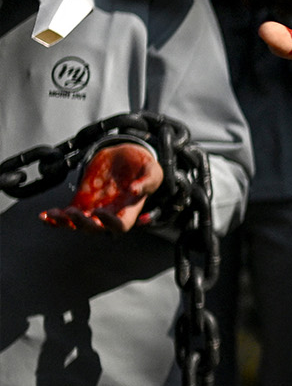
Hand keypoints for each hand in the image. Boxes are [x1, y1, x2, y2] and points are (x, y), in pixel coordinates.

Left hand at [40, 143, 161, 231]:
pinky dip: (54, 218)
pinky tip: (45, 215)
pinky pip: (66, 215)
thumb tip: (135, 191)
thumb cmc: (143, 166)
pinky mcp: (81, 200)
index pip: (120, 225)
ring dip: (64, 222)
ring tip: (53, 214)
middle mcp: (111, 213)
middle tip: (74, 212)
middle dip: (83, 223)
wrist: (126, 156)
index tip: (100, 212)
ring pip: (77, 224)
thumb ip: (148, 180)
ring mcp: (94, 208)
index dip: (110, 223)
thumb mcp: (153, 170)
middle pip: (96, 228)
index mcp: (129, 209)